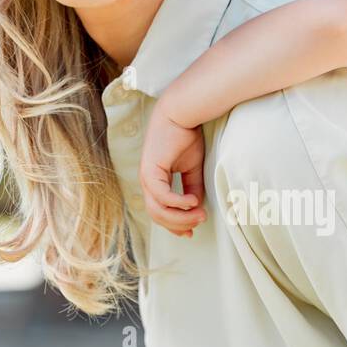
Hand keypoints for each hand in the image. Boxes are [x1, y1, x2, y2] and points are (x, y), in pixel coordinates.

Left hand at [139, 102, 206, 236]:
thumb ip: (193, 188)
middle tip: (199, 222)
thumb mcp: (192, 169)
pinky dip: (178, 203)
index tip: (191, 232)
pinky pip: (162, 197)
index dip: (175, 225)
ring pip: (158, 211)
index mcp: (155, 182)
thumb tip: (196, 208)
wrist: (181, 114)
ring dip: (180, 217)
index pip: (160, 212)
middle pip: (158, 216)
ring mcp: (146, 177)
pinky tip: (193, 202)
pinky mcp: (150, 171)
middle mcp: (147, 182)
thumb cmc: (185, 136)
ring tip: (199, 214)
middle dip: (179, 224)